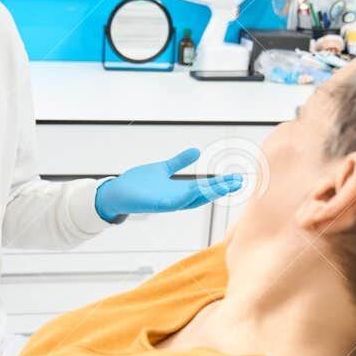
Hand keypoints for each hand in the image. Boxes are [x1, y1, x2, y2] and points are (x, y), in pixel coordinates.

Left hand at [94, 148, 243, 221]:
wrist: (117, 193)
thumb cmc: (139, 184)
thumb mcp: (163, 169)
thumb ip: (179, 162)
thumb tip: (196, 151)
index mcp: (180, 191)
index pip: (205, 188)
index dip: (221, 184)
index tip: (236, 178)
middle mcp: (177, 199)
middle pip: (203, 194)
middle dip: (221, 188)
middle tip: (238, 182)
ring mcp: (168, 202)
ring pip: (193, 198)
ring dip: (209, 192)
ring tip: (225, 185)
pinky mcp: (157, 204)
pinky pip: (175, 202)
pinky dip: (187, 196)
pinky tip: (197, 189)